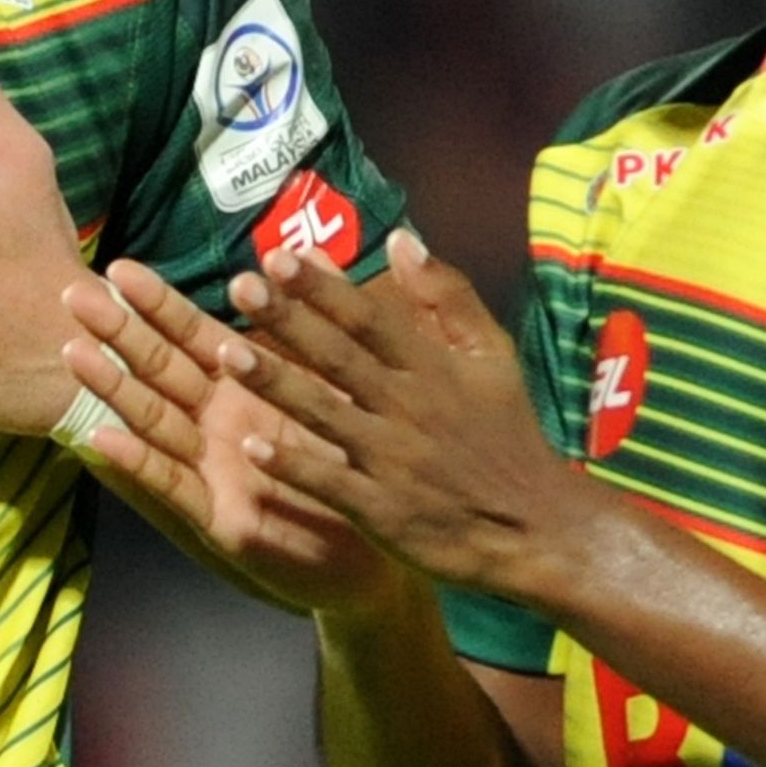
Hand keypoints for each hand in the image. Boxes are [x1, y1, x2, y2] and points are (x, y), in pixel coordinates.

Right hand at [59, 261, 414, 619]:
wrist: (379, 553)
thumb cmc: (356, 466)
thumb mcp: (339, 385)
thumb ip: (318, 324)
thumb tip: (310, 250)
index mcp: (246, 385)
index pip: (193, 335)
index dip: (158, 302)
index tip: (119, 267)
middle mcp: (217, 422)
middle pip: (161, 368)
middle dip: (121, 332)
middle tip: (76, 293)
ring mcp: (212, 468)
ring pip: (154, 419)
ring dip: (114, 388)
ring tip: (74, 353)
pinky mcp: (217, 517)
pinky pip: (172, 485)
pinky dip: (137, 462)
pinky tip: (102, 438)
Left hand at [218, 230, 603, 601]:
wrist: (536, 527)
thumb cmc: (508, 436)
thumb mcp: (493, 355)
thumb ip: (448, 296)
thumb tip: (401, 239)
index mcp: (433, 367)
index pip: (370, 318)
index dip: (324, 287)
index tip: (279, 254)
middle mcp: (408, 407)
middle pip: (339, 357)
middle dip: (289, 319)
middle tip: (240, 285)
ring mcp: (392, 460)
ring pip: (325, 414)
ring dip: (276, 384)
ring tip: (228, 355)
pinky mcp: (382, 511)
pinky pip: (331, 483)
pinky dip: (294, 466)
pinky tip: (251, 448)